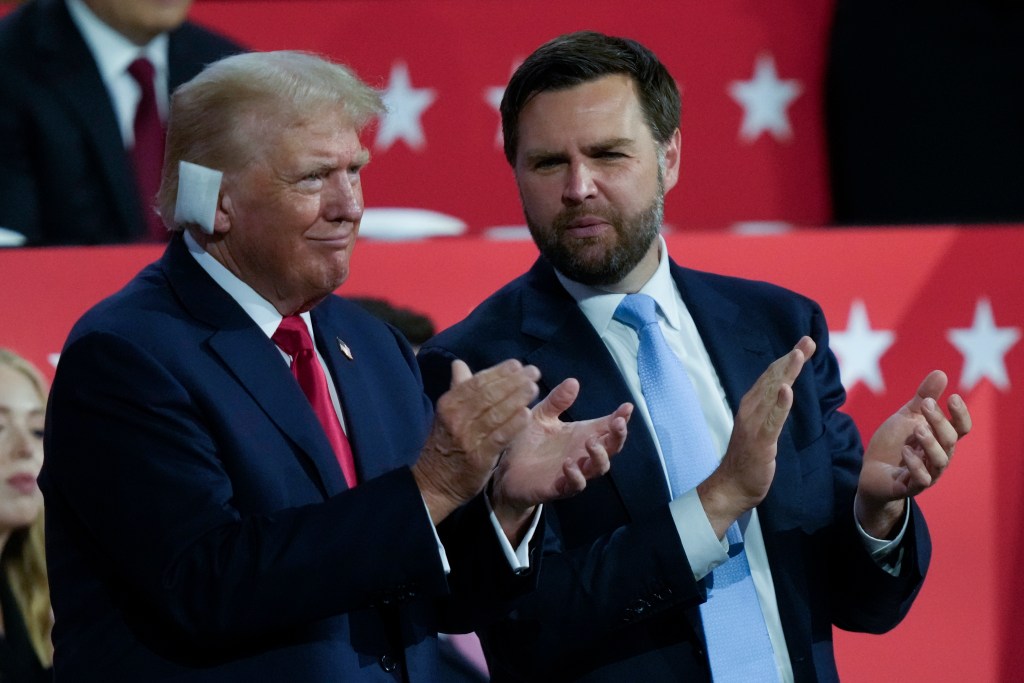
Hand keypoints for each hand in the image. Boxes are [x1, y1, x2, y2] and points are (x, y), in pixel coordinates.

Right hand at [412, 359, 539, 523]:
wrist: (433, 482)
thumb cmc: (444, 443)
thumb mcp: (446, 414)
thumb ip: (457, 388)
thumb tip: (458, 363)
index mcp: (449, 404)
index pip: (477, 382)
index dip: (499, 372)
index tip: (517, 364)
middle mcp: (457, 418)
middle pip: (489, 395)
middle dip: (513, 381)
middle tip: (534, 372)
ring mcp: (468, 438)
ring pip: (496, 413)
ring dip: (517, 398)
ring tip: (533, 388)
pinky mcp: (479, 457)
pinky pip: (499, 437)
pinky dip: (513, 425)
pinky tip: (527, 414)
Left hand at [490, 378, 632, 542]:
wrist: (505, 470)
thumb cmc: (528, 442)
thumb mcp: (541, 416)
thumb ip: (557, 401)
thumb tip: (573, 381)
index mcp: (581, 435)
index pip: (607, 426)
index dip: (621, 417)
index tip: (627, 406)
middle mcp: (582, 454)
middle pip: (611, 448)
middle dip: (618, 436)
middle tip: (617, 423)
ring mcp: (574, 472)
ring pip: (599, 468)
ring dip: (599, 455)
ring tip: (590, 442)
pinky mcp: (559, 487)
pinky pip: (575, 485)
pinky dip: (576, 475)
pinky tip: (568, 464)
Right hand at [698, 336, 815, 538]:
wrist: (731, 487)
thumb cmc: (748, 461)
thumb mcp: (761, 430)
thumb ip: (770, 412)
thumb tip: (782, 395)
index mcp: (752, 406)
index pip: (771, 378)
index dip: (787, 360)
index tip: (803, 345)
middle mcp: (750, 410)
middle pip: (773, 379)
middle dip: (791, 359)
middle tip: (808, 340)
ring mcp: (754, 424)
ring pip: (772, 394)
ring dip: (786, 373)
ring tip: (798, 354)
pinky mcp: (760, 441)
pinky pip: (772, 420)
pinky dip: (780, 404)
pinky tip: (788, 390)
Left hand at [855, 370, 970, 537]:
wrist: (872, 472)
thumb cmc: (894, 443)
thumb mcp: (907, 417)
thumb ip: (923, 398)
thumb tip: (941, 372)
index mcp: (941, 439)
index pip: (962, 428)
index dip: (961, 414)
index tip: (952, 397)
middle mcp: (938, 457)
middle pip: (950, 440)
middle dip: (940, 421)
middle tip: (926, 404)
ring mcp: (927, 473)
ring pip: (940, 461)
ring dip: (931, 444)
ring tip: (917, 429)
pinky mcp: (910, 487)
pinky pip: (922, 480)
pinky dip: (916, 465)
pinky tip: (905, 451)